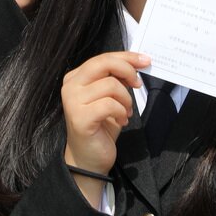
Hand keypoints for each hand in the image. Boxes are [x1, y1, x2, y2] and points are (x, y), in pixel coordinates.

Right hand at [62, 51, 146, 202]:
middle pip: (103, 63)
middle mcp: (70, 86)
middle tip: (138, 83)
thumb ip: (115, 78)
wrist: (89, 158)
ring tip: (126, 112)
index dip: (126, 57)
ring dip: (126, 99)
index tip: (145, 60)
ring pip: (111, 85)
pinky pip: (110, 105)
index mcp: (76, 78)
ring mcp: (72, 102)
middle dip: (127, 70)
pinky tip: (122, 121)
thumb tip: (136, 63)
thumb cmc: (101, 127)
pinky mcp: (80, 118)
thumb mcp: (110, 97)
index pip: (102, 58)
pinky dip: (121, 112)